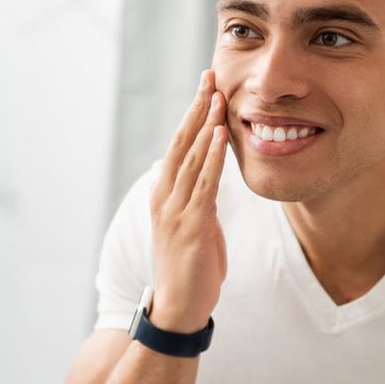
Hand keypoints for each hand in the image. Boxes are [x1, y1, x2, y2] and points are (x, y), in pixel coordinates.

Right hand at [148, 70, 229, 333]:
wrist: (178, 306)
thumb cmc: (190, 267)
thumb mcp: (195, 225)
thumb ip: (200, 199)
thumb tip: (211, 179)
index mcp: (164, 193)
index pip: (178, 145)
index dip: (192, 115)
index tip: (205, 87)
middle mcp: (164, 196)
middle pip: (181, 142)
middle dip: (196, 108)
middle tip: (209, 77)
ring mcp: (175, 210)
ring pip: (190, 158)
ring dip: (205, 125)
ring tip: (217, 96)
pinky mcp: (191, 226)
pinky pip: (203, 185)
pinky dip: (211, 158)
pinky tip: (220, 136)